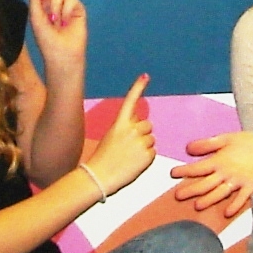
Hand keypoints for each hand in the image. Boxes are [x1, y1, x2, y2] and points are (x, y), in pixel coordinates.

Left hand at [17, 0, 87, 71]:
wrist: (62, 54)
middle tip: (44, 3)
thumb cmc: (46, 40)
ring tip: (56, 22)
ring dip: (55, 6)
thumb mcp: (36, 18)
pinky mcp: (77, 7)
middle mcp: (50, 0)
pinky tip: (66, 22)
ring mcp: (64, 3)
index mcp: (37, 2)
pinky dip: (66, 10)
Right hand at [82, 74, 153, 196]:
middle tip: (130, 147)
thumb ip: (125, 128)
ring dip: (144, 147)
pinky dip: (146, 158)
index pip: (130, 101)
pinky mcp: (148, 155)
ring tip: (130, 157)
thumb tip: (141, 123)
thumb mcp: (111, 136)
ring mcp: (140, 142)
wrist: (99, 177)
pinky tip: (134, 163)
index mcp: (119, 123)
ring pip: (151, 139)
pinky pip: (153, 153)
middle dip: (143, 134)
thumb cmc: (103, 158)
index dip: (138, 87)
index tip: (145, 76)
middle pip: (147, 125)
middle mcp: (131, 130)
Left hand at [169, 130, 252, 217]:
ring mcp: (239, 181)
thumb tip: (187, 148)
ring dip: (209, 200)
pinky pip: (242, 198)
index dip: (184, 171)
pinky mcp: (250, 187)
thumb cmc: (246, 143)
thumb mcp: (226, 138)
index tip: (172, 174)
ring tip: (197, 206)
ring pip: (220, 193)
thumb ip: (207, 144)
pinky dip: (235, 206)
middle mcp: (227, 172)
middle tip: (177, 196)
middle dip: (191, 190)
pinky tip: (227, 213)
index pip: (198, 167)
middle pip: (206, 184)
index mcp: (219, 160)